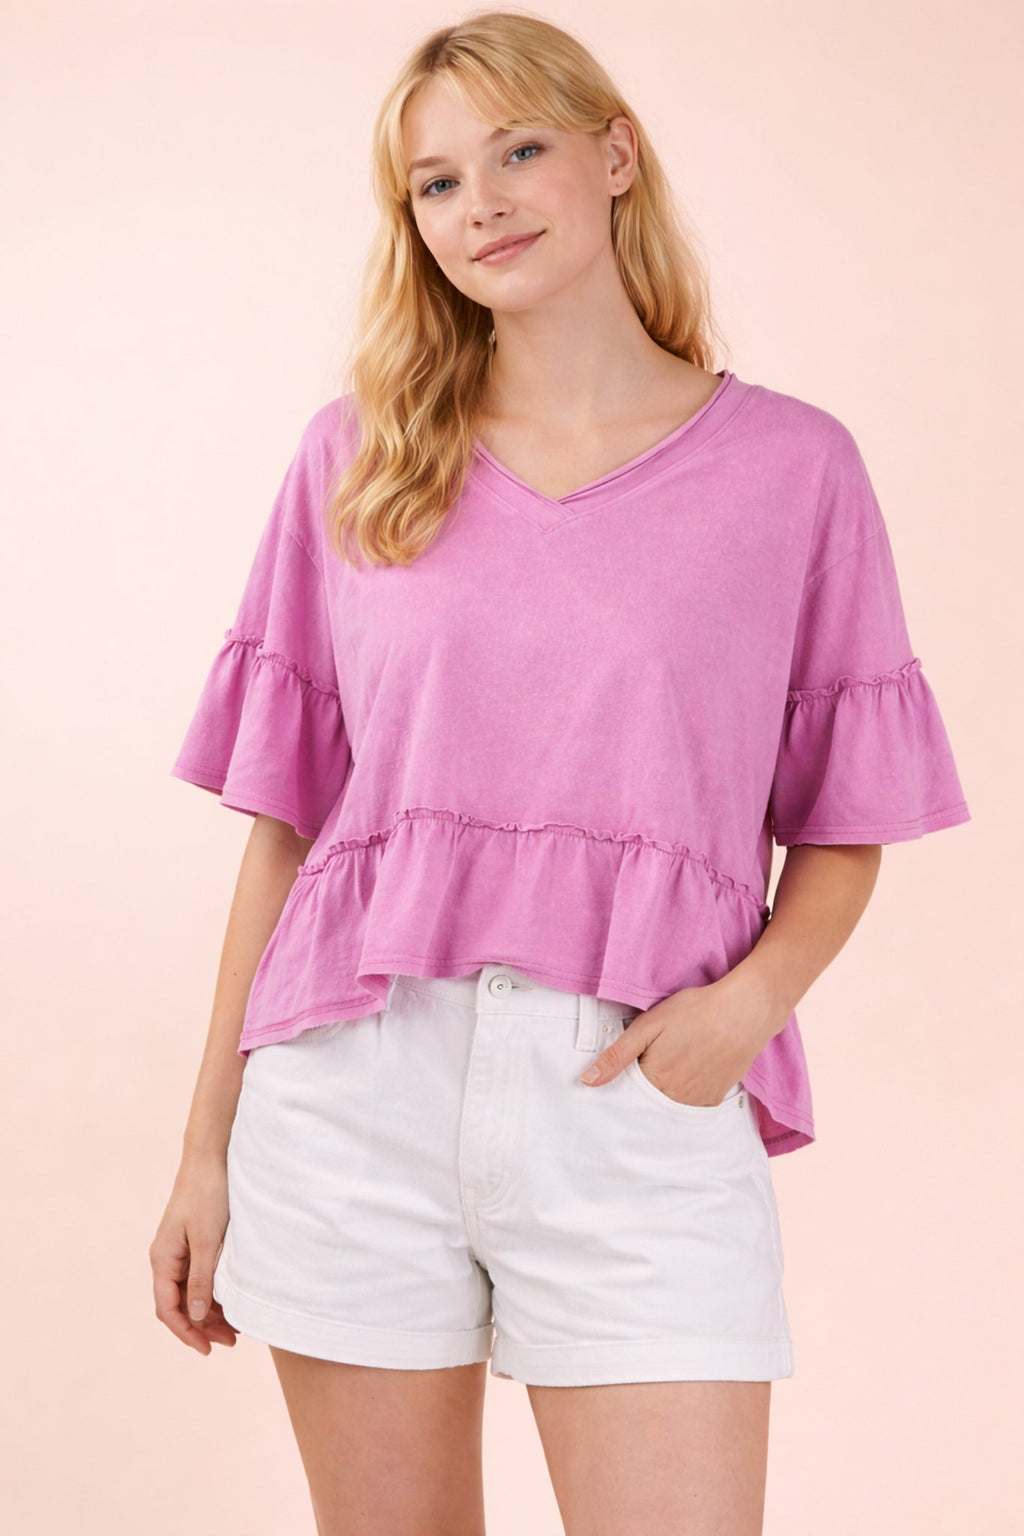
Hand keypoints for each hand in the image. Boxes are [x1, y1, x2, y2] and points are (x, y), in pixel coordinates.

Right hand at [150, 1155, 238, 1355]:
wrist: (211, 1157)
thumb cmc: (208, 1194)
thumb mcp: (208, 1239)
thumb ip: (201, 1278)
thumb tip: (194, 1315)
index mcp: (163, 1258)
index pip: (167, 1309)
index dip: (186, 1333)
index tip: (207, 1349)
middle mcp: (166, 1257)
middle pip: (178, 1305)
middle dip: (201, 1326)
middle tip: (230, 1341)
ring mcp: (179, 1250)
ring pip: (190, 1293)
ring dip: (209, 1312)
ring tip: (236, 1328)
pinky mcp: (193, 1242)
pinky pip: (199, 1277)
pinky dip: (213, 1292)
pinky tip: (232, 1301)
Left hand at [578, 973, 783, 1105]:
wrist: (745, 1010)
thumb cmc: (695, 1011)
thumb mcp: (649, 1025)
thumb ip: (617, 1056)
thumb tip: (587, 1082)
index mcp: (653, 1080)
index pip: (626, 1097)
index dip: (619, 1087)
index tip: (619, 1078)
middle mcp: (675, 1097)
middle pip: (647, 1105)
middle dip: (639, 1095)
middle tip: (649, 1066)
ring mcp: (698, 1100)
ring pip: (669, 1108)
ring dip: (662, 1097)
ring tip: (668, 1069)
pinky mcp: (716, 1097)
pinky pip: (692, 1107)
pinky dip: (683, 1098)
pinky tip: (685, 1076)